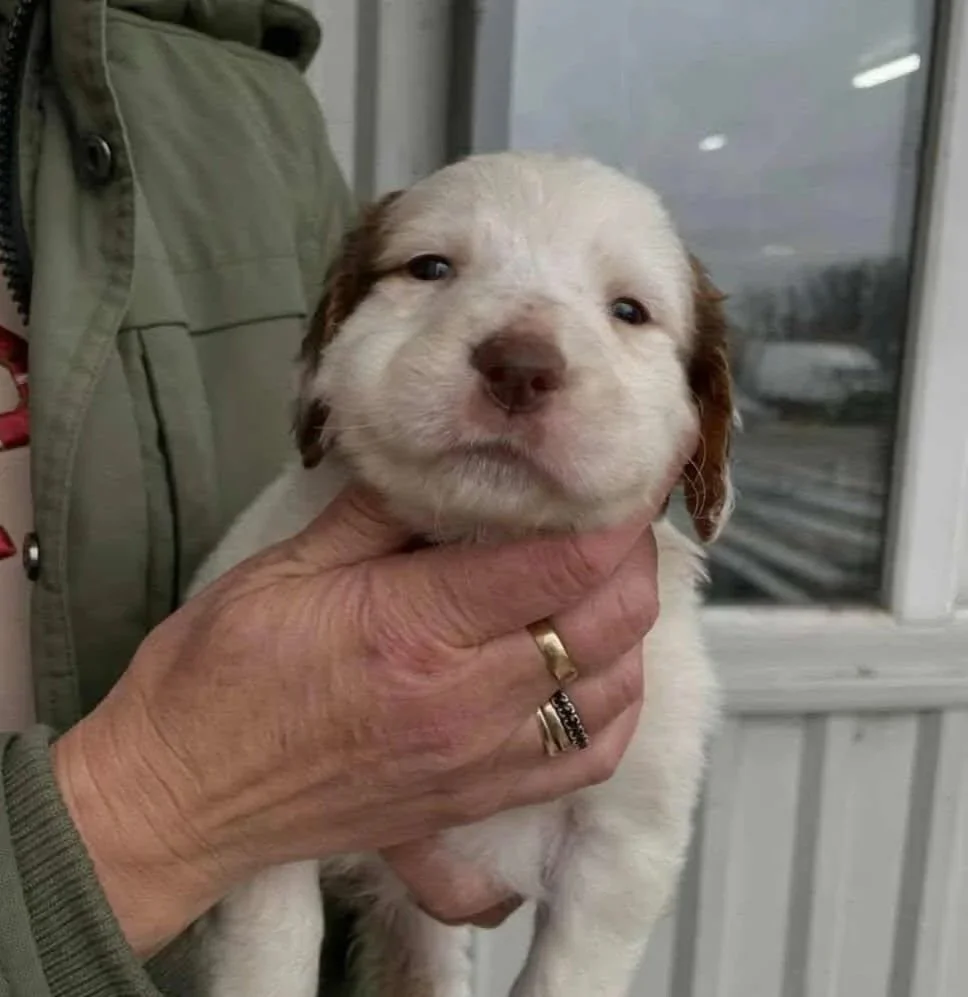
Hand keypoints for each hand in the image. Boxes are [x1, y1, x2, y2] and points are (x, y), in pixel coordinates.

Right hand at [52, 485, 659, 956]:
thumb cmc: (220, 673)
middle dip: (632, 562)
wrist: (180, 795)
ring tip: (607, 587)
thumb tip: (449, 469)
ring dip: (630, 631)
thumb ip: (383, 511)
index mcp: (417, 626)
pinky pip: (586, 761)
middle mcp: (467, 700)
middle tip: (614, 523)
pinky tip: (599, 673)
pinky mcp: (476, 800)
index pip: (563, 564)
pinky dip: (615, 708)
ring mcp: (480, 760)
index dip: (614, 515)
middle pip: (608, 624)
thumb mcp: (290, 565)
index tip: (621, 481)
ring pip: (614, 692)